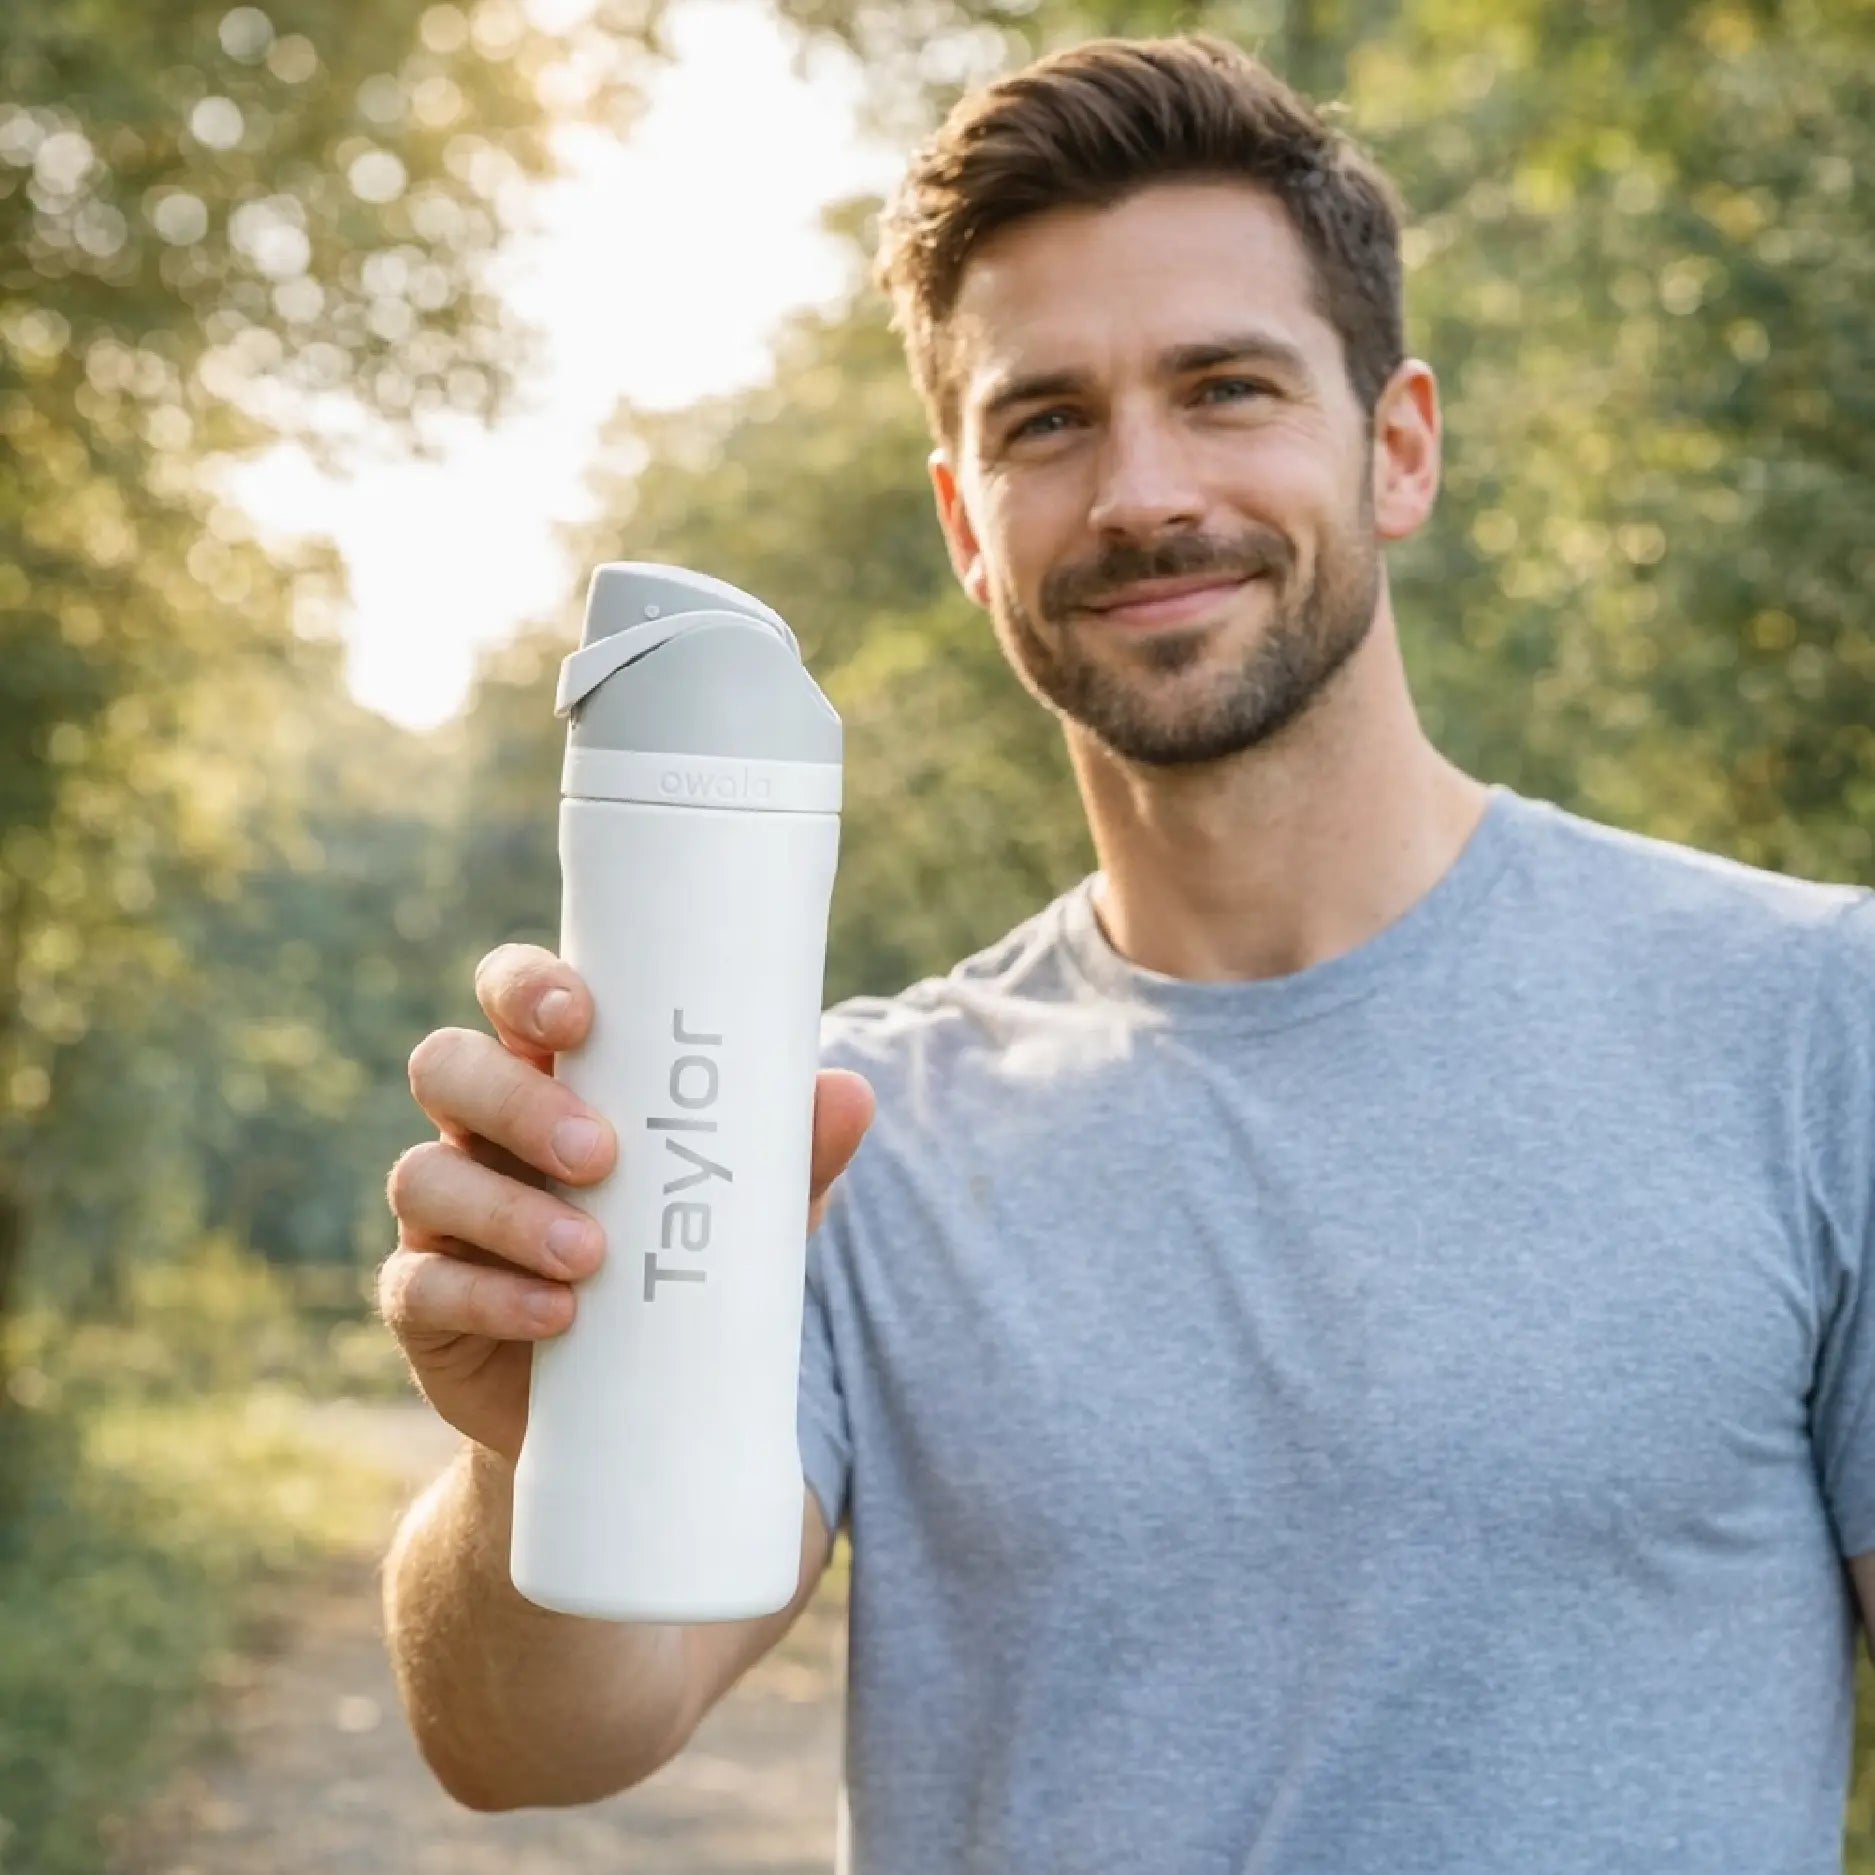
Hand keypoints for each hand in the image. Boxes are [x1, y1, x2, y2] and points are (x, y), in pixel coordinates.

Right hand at [379, 943, 874, 1465]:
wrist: (637, 1410)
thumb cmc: (688, 1265)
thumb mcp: (747, 1209)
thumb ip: (791, 1152)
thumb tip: (850, 1095)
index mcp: (552, 1076)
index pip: (511, 996)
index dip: (525, 987)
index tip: (576, 1016)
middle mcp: (481, 1130)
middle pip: (448, 1068)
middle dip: (517, 1101)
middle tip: (601, 1152)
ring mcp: (443, 1215)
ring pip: (423, 1176)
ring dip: (509, 1210)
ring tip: (593, 1257)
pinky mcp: (424, 1302)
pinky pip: (421, 1284)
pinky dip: (490, 1296)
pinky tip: (557, 1316)